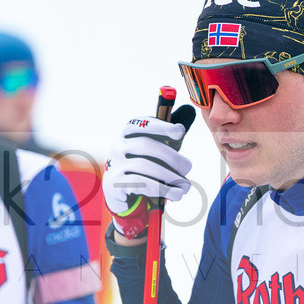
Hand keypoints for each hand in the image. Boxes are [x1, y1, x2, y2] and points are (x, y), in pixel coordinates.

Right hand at [103, 116, 192, 238]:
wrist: (121, 193)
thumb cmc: (145, 167)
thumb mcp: (157, 150)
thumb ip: (170, 134)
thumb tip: (190, 109)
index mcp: (128, 133)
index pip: (142, 124)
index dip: (162, 126)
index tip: (180, 132)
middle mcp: (117, 146)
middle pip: (146, 145)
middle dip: (171, 156)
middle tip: (188, 167)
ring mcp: (113, 164)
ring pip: (144, 165)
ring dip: (170, 176)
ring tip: (185, 186)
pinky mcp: (113, 184)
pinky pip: (140, 184)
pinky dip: (162, 189)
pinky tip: (175, 194)